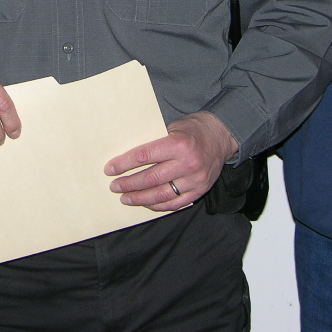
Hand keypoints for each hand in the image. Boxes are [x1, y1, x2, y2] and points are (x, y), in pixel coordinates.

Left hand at [104, 111, 239, 210]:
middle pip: (150, 178)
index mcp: (178, 144)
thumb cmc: (193, 129)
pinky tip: (146, 203)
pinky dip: (158, 205)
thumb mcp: (173, 126)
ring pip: (161, 194)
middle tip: (114, 186)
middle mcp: (188, 163)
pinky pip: (175, 203)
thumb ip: (154, 141)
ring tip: (126, 198)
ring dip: (140, 198)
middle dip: (128, 184)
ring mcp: (195, 179)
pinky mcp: (200, 190)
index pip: (144, 156)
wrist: (222, 136)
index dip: (124, 164)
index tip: (110, 169)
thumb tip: (126, 155)